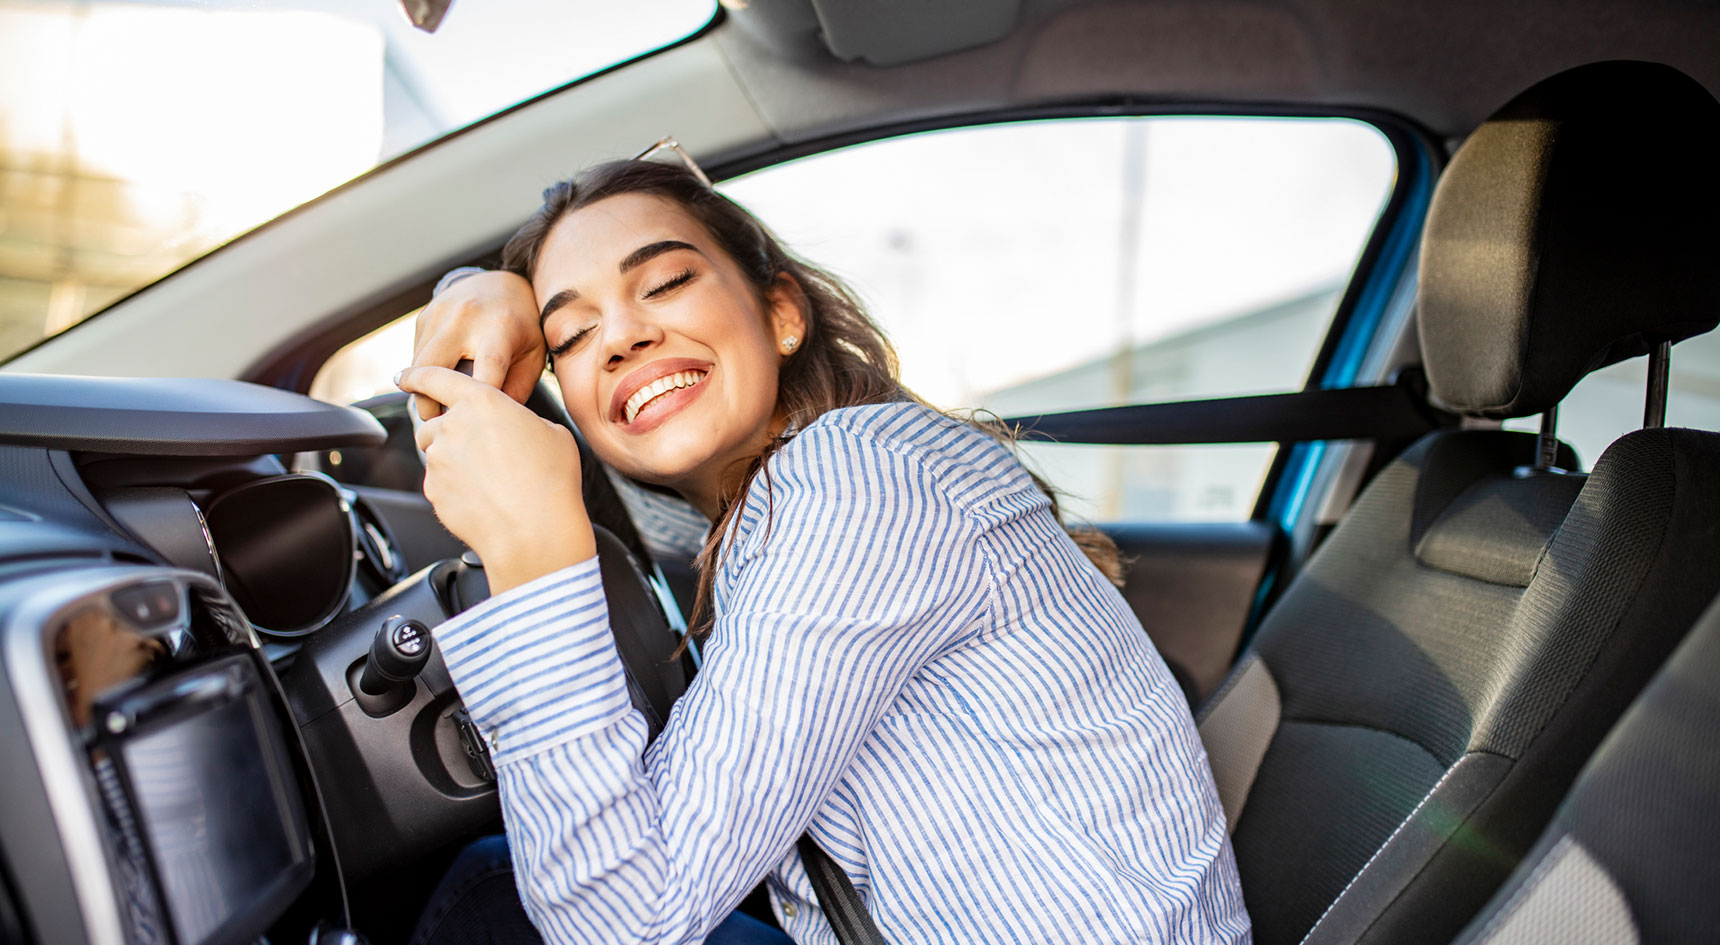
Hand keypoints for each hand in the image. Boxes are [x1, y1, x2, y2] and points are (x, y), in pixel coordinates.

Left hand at [397, 366, 596, 593]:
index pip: (435, 377)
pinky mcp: (433, 491)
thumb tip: (516, 428)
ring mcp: (438, 460)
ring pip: (436, 455)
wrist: (535, 530)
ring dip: (453, 461)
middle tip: (480, 453)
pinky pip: (440, 485)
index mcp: (481, 401)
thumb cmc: (550, 480)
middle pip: (433, 423)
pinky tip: (486, 500)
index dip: (416, 374)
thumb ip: (522, 420)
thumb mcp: (552, 432)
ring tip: (489, 480)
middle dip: (448, 434)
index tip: (402, 376)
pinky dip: (456, 490)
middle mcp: (452, 426)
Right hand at [410, 270, 544, 419]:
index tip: (471, 428)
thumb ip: (519, 388)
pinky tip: (437, 385)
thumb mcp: (533, 355)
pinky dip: (422, 375)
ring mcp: (440, 314)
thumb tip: (495, 421)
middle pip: (433, 370)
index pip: (485, 372)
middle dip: (429, 404)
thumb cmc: (524, 327)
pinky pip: (415, 355)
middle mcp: (465, 317)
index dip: (476, 403)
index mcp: (500, 327)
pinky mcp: (424, 316)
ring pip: (418, 366)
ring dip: (422, 392)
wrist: (502, 284)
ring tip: (436, 412)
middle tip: (439, 426)